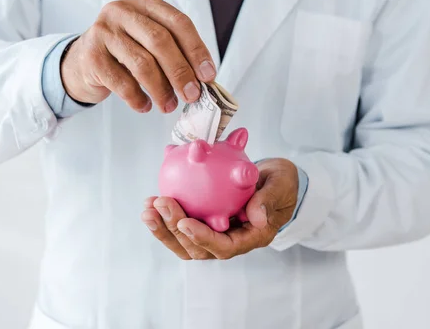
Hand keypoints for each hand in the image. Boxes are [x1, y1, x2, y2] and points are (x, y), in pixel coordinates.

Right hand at [61, 0, 216, 112]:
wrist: (80, 62)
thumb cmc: (124, 51)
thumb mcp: (148, 41)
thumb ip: (174, 51)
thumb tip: (202, 80)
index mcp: (143, 1)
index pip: (178, 22)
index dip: (196, 50)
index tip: (208, 76)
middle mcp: (121, 10)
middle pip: (161, 41)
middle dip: (181, 72)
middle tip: (192, 95)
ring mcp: (103, 31)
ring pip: (142, 63)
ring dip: (161, 90)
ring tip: (169, 106)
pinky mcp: (91, 56)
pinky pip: (122, 83)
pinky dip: (138, 99)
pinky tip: (144, 106)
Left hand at [142, 158, 298, 259]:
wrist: (275, 181)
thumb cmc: (281, 183)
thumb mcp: (281, 186)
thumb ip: (268, 200)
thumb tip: (256, 217)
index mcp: (250, 238)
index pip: (223, 247)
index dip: (202, 238)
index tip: (184, 222)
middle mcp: (230, 241)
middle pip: (197, 247)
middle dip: (174, 229)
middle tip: (160, 203)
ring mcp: (215, 235)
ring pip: (184, 242)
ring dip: (163, 228)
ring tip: (148, 208)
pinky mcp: (205, 224)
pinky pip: (182, 227)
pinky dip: (165, 217)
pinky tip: (152, 201)